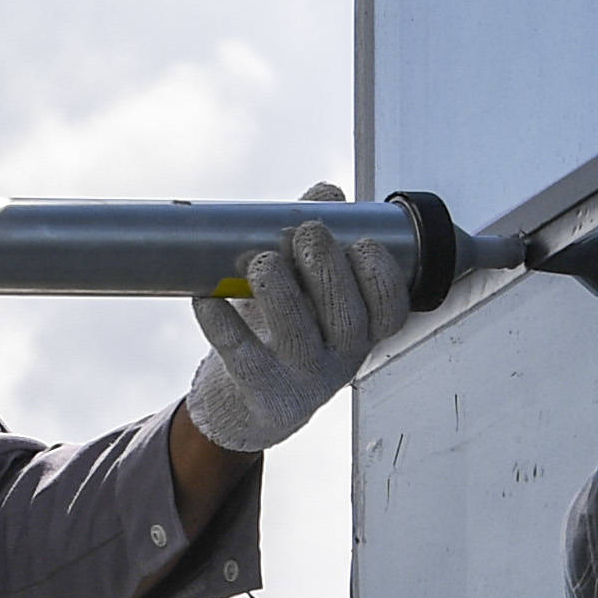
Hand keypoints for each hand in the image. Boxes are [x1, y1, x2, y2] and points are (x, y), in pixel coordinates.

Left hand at [182, 190, 391, 454]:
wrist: (246, 403)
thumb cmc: (284, 334)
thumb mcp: (310, 289)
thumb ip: (323, 236)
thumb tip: (327, 194)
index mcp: (359, 330)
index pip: (390, 310)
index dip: (382, 278)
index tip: (363, 245)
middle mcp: (337, 358)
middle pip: (346, 318)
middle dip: (328, 270)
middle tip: (308, 234)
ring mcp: (300, 378)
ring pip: (297, 335)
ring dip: (279, 291)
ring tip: (262, 261)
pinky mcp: (258, 390)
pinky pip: (240, 355)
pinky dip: (222, 324)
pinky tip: (207, 298)